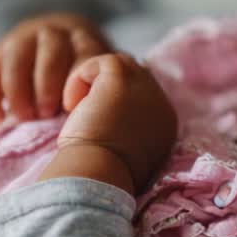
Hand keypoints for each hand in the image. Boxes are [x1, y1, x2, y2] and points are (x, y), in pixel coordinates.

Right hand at [0, 12, 110, 127]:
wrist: (56, 49)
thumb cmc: (82, 76)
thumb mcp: (96, 75)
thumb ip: (98, 90)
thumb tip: (98, 118)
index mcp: (84, 39)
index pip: (85, 54)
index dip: (78, 80)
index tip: (73, 108)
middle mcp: (54, 33)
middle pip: (51, 54)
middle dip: (47, 87)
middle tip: (46, 115)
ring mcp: (24, 38)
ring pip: (17, 59)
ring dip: (18, 92)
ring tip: (23, 120)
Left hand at [41, 52, 177, 193]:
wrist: (97, 174)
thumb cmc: (100, 172)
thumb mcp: (121, 152)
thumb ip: (125, 130)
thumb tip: (106, 113)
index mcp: (165, 126)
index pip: (144, 99)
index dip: (119, 104)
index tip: (97, 124)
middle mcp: (162, 105)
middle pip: (137, 79)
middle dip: (109, 90)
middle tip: (87, 116)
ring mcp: (146, 89)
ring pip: (121, 66)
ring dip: (96, 83)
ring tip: (78, 110)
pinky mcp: (123, 78)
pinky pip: (103, 62)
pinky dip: (81, 78)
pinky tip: (72, 105)